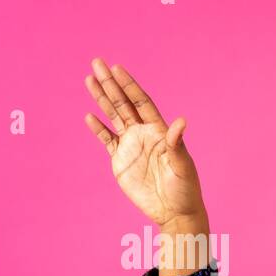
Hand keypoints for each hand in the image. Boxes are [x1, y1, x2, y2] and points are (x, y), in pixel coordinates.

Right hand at [83, 58, 205, 227]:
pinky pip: (107, 140)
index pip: (141, 103)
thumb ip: (177, 144)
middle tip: (96, 62)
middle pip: (123, 104)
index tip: (117, 68)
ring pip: (113, 116)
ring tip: (89, 79)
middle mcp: (144, 134)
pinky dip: (98, 128)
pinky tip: (89, 116)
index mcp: (159, 132)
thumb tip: (181, 121)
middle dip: (110, 84)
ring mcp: (131, 146)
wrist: (174, 213)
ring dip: (101, 98)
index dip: (130, 86)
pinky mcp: (120, 160)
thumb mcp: (183, 166)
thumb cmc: (185, 190)